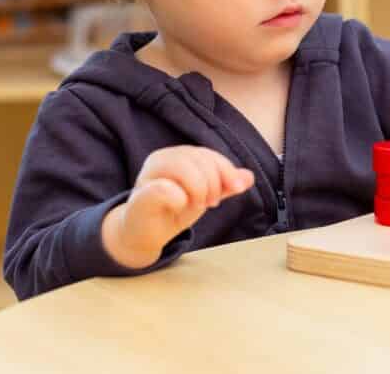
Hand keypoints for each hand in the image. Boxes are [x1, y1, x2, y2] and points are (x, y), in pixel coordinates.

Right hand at [102, 146, 254, 268]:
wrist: (144, 235)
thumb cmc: (172, 212)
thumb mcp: (204, 197)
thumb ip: (224, 186)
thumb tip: (249, 176)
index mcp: (176, 155)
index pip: (207, 154)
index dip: (226, 170)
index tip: (237, 189)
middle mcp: (160, 159)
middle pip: (197, 158)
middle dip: (214, 181)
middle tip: (212, 203)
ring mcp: (148, 177)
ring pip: (183, 167)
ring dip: (199, 188)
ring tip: (199, 205)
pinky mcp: (140, 197)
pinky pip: (163, 189)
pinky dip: (179, 197)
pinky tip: (181, 206)